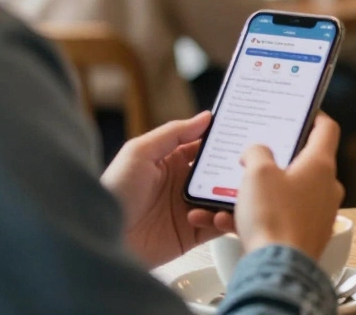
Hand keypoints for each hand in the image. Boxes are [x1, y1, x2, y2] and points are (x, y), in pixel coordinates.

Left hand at [101, 111, 235, 267]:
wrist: (103, 237)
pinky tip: (227, 212)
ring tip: (244, 188)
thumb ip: (173, 133)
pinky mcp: (192, 233)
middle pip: (218, 172)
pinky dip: (228, 219)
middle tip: (252, 161)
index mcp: (170, 161)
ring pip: (223, 198)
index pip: (203, 147)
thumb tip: (205, 117)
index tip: (244, 132)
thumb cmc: (114, 191)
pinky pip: (218, 225)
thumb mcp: (139, 152)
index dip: (222, 140)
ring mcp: (189, 208)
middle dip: (234, 166)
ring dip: (234, 193)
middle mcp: (182, 184)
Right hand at [208, 113, 343, 257]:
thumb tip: (256, 153)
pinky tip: (228, 220)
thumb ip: (256, 152)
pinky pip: (278, 218)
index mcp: (320, 165)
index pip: (326, 129)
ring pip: (286, 193)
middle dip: (275, 159)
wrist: (277, 269)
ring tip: (232, 192)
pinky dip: (256, 216)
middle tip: (255, 155)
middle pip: (303, 162)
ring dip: (259, 192)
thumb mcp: (257, 172)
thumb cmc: (274, 219)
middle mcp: (325, 188)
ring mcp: (317, 214)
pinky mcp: (304, 235)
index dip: (313, 116)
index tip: (302, 112)